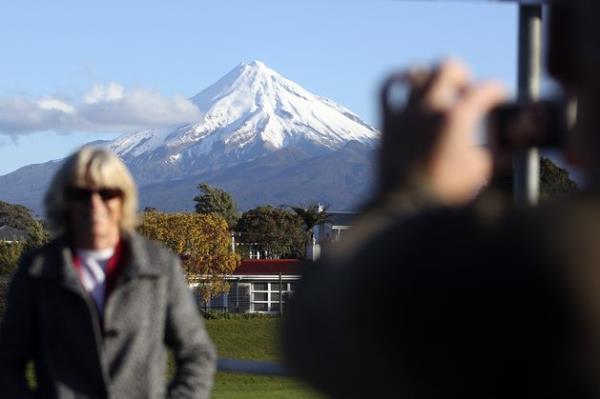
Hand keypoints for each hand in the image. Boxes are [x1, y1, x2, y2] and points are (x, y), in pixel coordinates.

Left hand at [378, 59, 506, 204]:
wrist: (405, 208)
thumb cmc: (444, 194)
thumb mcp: (479, 171)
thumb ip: (492, 148)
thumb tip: (502, 139)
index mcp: (456, 118)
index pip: (485, 89)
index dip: (497, 92)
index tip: (498, 99)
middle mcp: (429, 108)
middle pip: (448, 67)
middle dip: (462, 75)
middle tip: (465, 91)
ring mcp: (405, 113)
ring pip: (416, 73)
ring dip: (430, 77)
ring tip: (437, 89)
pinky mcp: (387, 123)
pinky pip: (384, 88)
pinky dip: (395, 79)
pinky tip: (404, 81)